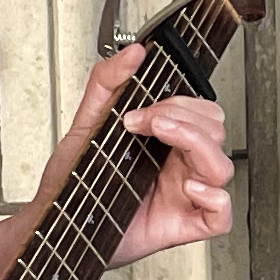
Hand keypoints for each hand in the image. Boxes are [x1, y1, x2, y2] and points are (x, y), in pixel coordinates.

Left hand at [50, 43, 233, 267]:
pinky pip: (221, 216)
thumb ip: (106, 83)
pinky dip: (215, 199)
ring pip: (223, 167)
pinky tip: (189, 188)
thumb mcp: (86, 125)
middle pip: (216, 133)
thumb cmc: (74, 184)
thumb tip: (132, 53)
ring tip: (165, 144)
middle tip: (149, 126)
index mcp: (165, 142)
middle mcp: (179, 166)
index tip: (142, 111)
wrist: (56, 226)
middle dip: (187, 122)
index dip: (178, 105)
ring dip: (200, 147)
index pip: (199, 112)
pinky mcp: (183, 226)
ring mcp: (184, 195)